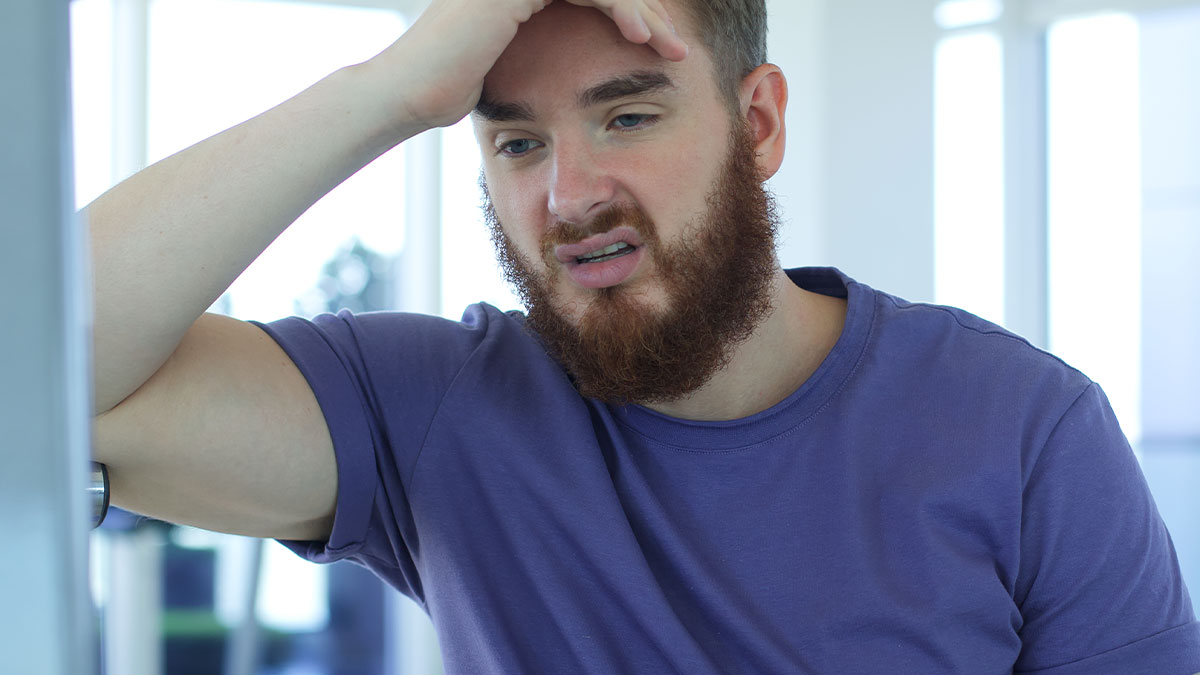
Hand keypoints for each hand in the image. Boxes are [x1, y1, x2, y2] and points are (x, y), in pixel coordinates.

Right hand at [369, 0, 688, 133]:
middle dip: (646, 11)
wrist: (407, 95)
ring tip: (669, 47)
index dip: (628, 14)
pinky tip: (640, 38)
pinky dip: (620, 8)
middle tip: (677, 48)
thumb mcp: (508, 68)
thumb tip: (567, 77)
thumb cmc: (446, 90)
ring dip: (642, 12)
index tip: (658, 49)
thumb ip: (538, 52)